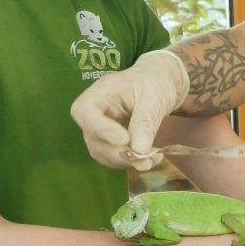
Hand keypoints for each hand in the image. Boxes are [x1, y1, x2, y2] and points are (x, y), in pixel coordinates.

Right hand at [70, 50, 188, 170]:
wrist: (160, 85)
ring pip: (101, 152)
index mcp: (101, 92)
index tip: (124, 140)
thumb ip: (145, 122)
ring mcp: (100, 128)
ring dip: (125, 161)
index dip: (100, 129)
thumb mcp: (154, 98)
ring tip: (153, 158)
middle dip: (117, 153)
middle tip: (145, 158)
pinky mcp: (109, 141)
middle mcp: (95, 112)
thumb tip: (139, 151)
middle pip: (92, 138)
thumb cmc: (155, 83)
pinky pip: (113, 157)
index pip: (84, 111)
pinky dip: (131, 162)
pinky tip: (151, 158)